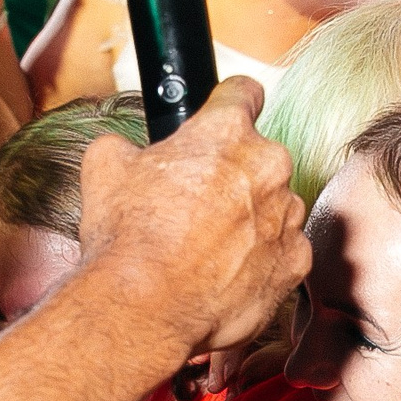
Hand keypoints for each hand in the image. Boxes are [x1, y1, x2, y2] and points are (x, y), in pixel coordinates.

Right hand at [76, 76, 310, 355]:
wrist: (145, 308)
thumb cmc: (128, 238)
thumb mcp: (105, 168)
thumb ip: (127, 146)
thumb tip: (126, 151)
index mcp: (225, 131)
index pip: (242, 92)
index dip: (228, 103)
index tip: (223, 116)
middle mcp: (268, 167)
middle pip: (260, 157)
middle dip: (234, 174)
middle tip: (196, 204)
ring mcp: (286, 216)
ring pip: (274, 206)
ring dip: (250, 219)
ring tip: (207, 248)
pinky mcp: (295, 262)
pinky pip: (283, 251)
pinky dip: (261, 260)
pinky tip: (226, 274)